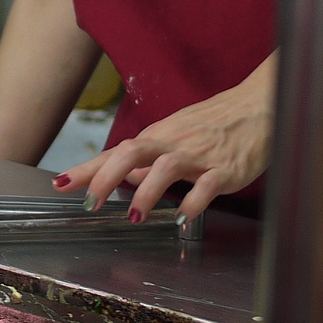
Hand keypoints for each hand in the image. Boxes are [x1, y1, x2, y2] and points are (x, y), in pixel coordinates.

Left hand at [53, 50, 277, 222]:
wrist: (262, 103)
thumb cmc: (214, 123)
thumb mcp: (173, 138)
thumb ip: (144, 161)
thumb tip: (118, 178)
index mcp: (157, 137)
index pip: (115, 152)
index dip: (86, 169)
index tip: (59, 184)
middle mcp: (173, 143)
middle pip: (132, 151)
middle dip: (106, 177)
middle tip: (90, 202)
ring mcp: (200, 154)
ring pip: (166, 168)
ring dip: (147, 192)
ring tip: (134, 216)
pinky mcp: (226, 168)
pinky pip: (207, 185)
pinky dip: (194, 202)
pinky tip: (182, 219)